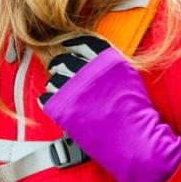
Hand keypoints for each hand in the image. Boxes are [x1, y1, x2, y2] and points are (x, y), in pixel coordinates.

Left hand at [39, 35, 180, 181]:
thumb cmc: (135, 111)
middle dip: (60, 65)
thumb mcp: (128, 77)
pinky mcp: (62, 109)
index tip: (67, 46)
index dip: (72, 44)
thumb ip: (109, 62)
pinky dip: (50, 100)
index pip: (82, 42)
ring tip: (65, 93)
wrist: (135, 139)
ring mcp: (74, 89)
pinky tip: (59, 105)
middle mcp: (89, 71)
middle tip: (60, 71)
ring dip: (56, 85)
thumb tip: (87, 55)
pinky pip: (46, 98)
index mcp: (107, 61)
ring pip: (53, 79)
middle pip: (64, 60)